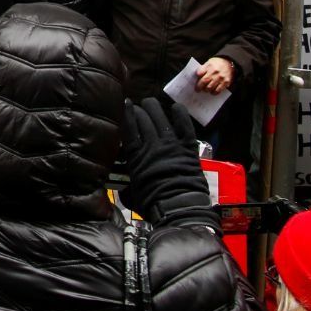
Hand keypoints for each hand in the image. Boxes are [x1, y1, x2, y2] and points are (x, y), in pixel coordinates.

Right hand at [120, 98, 212, 227]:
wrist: (178, 208)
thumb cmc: (151, 204)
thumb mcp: (130, 195)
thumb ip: (125, 187)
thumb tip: (122, 188)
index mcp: (136, 154)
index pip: (129, 126)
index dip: (126, 112)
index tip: (125, 103)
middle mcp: (152, 144)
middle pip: (143, 118)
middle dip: (139, 110)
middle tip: (138, 109)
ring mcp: (170, 144)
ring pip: (160, 117)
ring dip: (154, 108)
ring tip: (151, 104)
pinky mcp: (188, 147)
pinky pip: (184, 125)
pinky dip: (180, 114)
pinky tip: (175, 107)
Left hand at [196, 58, 235, 93]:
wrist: (229, 63)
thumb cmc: (217, 63)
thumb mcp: (208, 62)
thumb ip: (203, 69)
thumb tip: (197, 77)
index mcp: (209, 66)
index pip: (199, 73)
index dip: (196, 79)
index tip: (195, 83)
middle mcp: (214, 72)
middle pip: (204, 81)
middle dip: (199, 87)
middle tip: (198, 89)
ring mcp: (220, 77)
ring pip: (210, 87)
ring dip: (206, 90)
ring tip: (205, 90)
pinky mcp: (226, 82)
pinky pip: (218, 90)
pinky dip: (214, 92)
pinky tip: (212, 92)